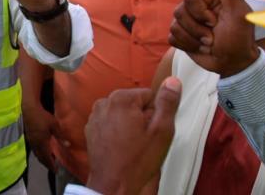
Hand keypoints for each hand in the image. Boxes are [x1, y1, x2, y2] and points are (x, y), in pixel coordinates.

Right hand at [23, 104, 64, 171]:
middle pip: (40, 157)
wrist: (28, 109)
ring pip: (36, 153)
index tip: (55, 171)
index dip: (51, 165)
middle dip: (46, 163)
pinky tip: (41, 149)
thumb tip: (68, 145)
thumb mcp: (54, 125)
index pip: (47, 157)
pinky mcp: (28, 135)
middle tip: (51, 167)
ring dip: (41, 158)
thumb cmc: (42, 117)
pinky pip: (33, 148)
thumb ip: (60, 135)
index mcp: (42, 143)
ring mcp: (30, 140)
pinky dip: (38, 152)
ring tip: (47, 159)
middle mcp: (35, 144)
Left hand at [85, 78, 182, 194]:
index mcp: (121, 98)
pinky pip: (110, 123)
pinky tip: (121, 147)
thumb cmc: (138, 159)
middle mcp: (104, 102)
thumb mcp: (161, 131)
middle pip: (134, 104)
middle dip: (142, 118)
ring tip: (133, 145)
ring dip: (129, 125)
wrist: (113, 184)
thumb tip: (173, 81)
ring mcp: (95, 116)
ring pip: (122, 113)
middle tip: (145, 140)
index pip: (149, 96)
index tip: (154, 130)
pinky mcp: (91, 129)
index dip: (156, 113)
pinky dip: (116, 131)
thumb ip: (168, 103)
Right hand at [169, 0, 258, 76]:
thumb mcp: (238, 14)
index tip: (214, 22)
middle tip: (211, 37)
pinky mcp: (181, 35)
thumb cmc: (239, 38)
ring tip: (208, 44)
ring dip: (193, 40)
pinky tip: (199, 47)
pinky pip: (172, 38)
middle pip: (179, 12)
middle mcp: (196, 7)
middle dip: (196, 30)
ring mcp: (187, 21)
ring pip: (174, 26)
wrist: (233, 63)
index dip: (199, 13)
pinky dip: (187, 46)